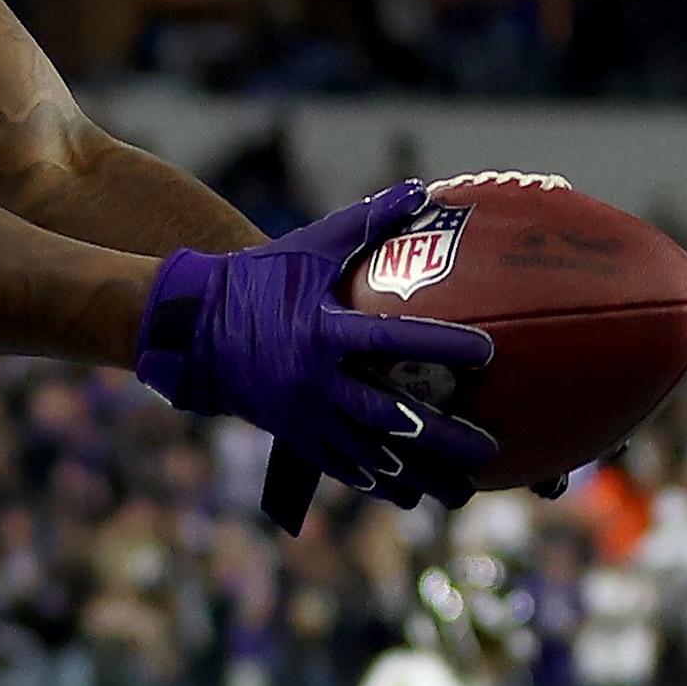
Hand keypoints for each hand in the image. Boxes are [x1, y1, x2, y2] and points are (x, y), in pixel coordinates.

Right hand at [135, 181, 496, 508]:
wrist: (197, 328)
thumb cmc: (262, 278)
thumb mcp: (312, 247)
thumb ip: (368, 221)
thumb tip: (423, 190)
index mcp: (323, 332)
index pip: (392, 339)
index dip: (441, 344)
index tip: (487, 351)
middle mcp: (315, 381)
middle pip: (390, 417)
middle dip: (443, 438)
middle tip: (490, 450)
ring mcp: (304, 415)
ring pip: (370, 456)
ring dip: (419, 476)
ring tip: (462, 492)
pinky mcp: (296, 435)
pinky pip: (344, 468)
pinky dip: (381, 483)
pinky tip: (414, 495)